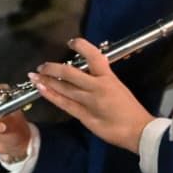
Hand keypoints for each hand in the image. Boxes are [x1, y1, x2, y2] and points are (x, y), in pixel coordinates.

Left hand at [28, 38, 153, 153]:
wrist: (138, 130)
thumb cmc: (131, 109)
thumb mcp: (119, 88)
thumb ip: (103, 80)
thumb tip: (87, 74)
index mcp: (109, 78)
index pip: (94, 56)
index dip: (81, 46)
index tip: (72, 42)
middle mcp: (97, 87)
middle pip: (70, 73)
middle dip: (53, 68)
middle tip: (42, 66)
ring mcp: (89, 101)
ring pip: (64, 88)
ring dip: (47, 81)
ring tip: (34, 76)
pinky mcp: (84, 115)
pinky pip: (64, 104)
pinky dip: (51, 96)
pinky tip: (41, 90)